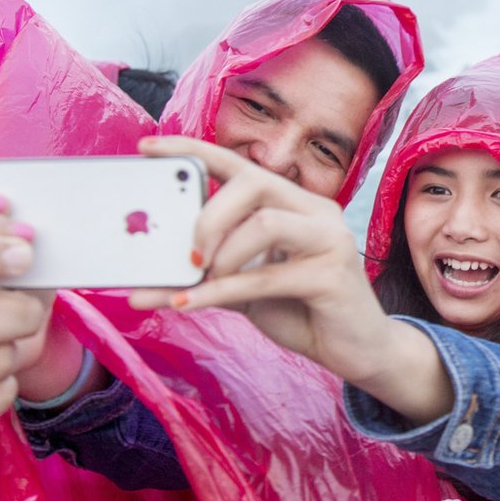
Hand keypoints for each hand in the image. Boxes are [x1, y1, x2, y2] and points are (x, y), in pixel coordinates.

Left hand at [129, 136, 451, 423]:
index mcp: (295, 204)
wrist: (360, 352)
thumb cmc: (303, 312)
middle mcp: (317, 211)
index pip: (241, 164)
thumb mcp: (244, 291)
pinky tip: (189, 304)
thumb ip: (200, 282)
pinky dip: (221, 291)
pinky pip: (267, 276)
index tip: (149, 149)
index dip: (195, 152)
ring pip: (265, 223)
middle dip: (208, 214)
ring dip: (222, 254)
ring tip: (201, 280)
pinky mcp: (334, 276)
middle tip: (186, 254)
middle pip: (254, 183)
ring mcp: (330, 240)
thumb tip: (140, 290)